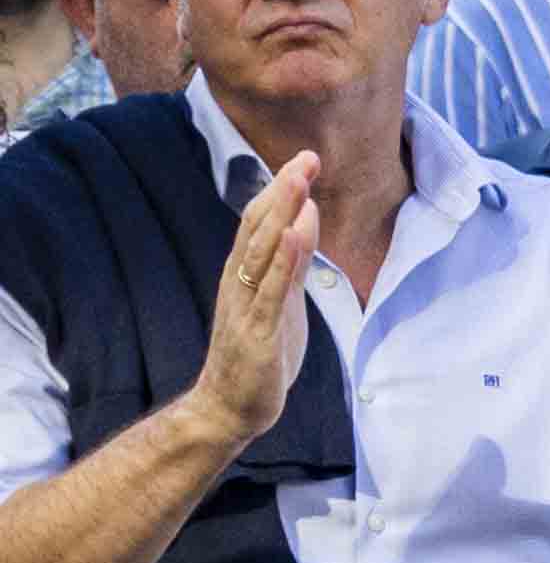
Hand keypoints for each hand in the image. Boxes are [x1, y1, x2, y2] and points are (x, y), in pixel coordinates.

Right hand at [185, 154, 322, 443]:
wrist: (231, 406)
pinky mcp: (258, 331)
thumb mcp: (281, 299)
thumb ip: (290, 262)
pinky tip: (295, 234)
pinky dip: (283, 260)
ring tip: (300, 181)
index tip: (304, 158)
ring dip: (282, 214)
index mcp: (244, 274)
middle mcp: (240, 282)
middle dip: (283, 191)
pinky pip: (271, 290)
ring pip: (262, 251)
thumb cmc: (260, 351)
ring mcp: (247, 305)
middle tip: (306, 156)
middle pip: (259, 227)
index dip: (282, 189)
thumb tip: (303, 220)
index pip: (260, 222)